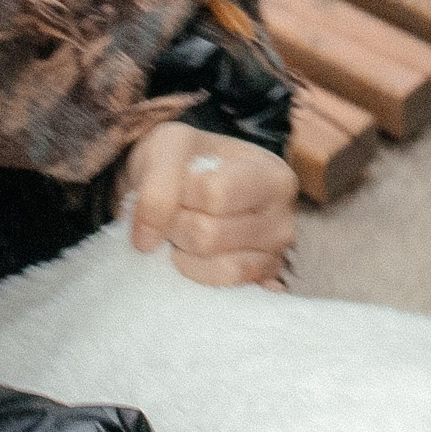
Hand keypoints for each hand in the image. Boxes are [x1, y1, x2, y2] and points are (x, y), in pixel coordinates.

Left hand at [119, 123, 298, 288]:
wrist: (189, 180)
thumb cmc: (186, 160)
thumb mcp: (166, 146)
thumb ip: (156, 187)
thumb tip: (147, 242)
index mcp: (271, 173)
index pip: (213, 194)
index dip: (178, 192)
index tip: (175, 181)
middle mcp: (284, 215)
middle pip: (209, 234)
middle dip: (176, 224)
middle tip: (176, 208)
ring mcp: (276, 251)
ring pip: (216, 265)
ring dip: (184, 250)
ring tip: (187, 227)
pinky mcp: (262, 277)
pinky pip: (223, 285)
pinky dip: (197, 270)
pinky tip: (195, 251)